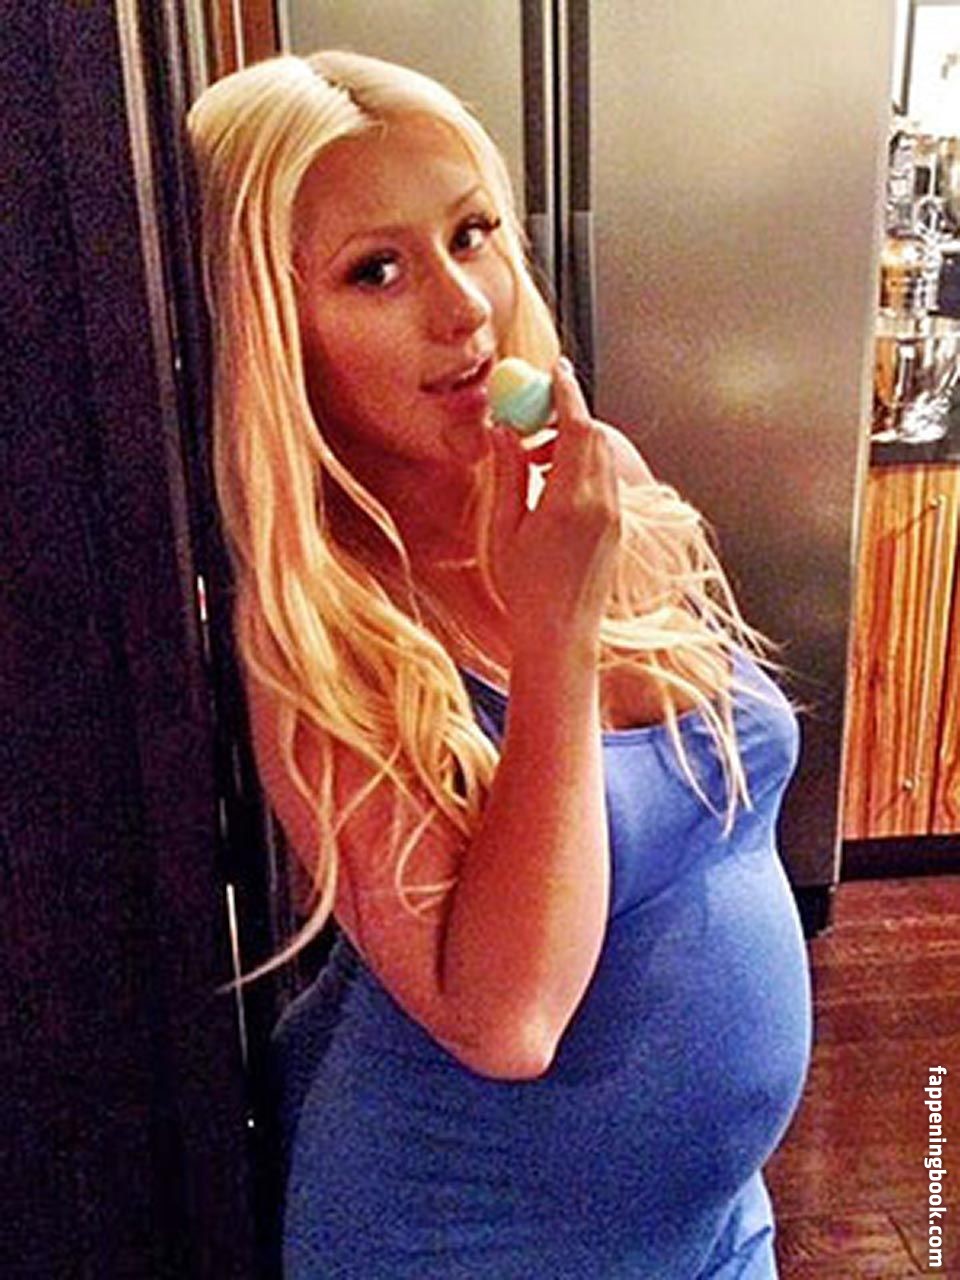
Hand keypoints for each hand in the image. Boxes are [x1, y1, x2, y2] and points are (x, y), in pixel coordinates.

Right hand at [488, 359, 620, 651]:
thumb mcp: (505, 529)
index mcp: (572, 500)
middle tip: (531, 415)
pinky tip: (550, 486)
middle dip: (566, 415)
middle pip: (594, 435)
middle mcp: (603, 504)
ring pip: (600, 457)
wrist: (562, 636)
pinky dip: (580, 467)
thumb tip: (504, 432)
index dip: (566, 393)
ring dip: (572, 443)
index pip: (577, 427)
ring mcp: (615, 516)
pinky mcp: (618, 528)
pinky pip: (604, 479)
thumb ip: (508, 474)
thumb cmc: (525, 590)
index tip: (554, 369)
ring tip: (532, 461)